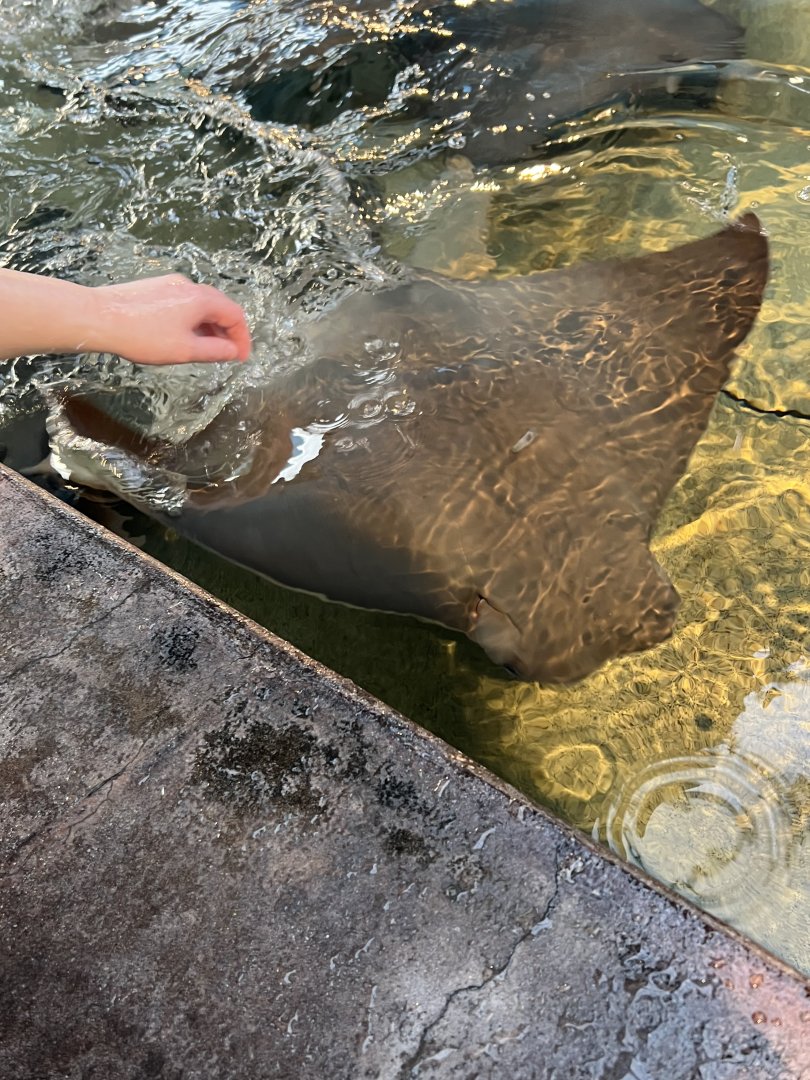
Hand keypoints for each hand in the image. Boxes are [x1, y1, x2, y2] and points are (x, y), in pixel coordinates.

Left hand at [91, 274, 251, 364]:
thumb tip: (232, 351)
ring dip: (209, 327)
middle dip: (227, 331)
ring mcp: (170, 284)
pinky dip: (192, 320)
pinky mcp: (154, 288)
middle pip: (219, 306)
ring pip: (200, 305)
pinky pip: (183, 303)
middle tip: (227, 354)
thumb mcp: (185, 350)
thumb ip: (214, 351)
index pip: (235, 315)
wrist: (99, 317)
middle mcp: (188, 286)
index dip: (242, 338)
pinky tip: (182, 336)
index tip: (240, 357)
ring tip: (204, 349)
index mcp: (201, 298)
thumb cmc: (143, 336)